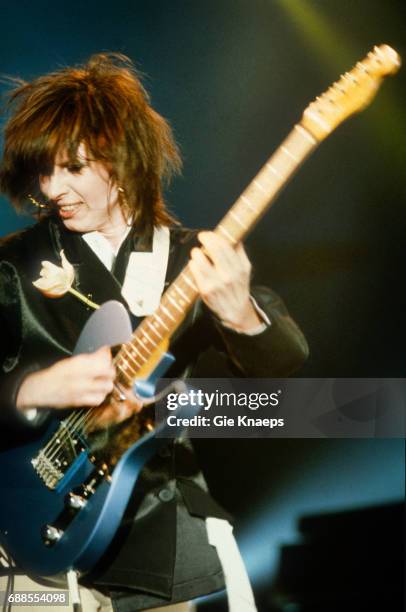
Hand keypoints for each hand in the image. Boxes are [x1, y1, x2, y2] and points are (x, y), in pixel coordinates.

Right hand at [16, 347, 141, 427]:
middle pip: (109, 372)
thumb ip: (90, 358)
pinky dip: (101, 395)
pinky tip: (98, 392)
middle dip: (110, 370)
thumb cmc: (56, 373)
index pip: (102, 358)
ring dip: (108, 383)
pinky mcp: (80, 401)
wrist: (41, 389)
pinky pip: (99, 399)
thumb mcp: (72, 361)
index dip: (108, 356)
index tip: (107, 355)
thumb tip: (105, 351)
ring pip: (107, 387)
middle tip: (107, 369)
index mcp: (78, 363)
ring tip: (102, 381)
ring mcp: (81, 390)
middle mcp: (81, 375)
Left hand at [189, 231, 261, 331]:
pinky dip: (193, 263)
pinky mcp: (205, 290)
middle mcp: (229, 275)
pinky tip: (194, 264)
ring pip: (201, 259)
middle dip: (205, 239)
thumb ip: (240, 253)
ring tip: (197, 252)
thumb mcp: (245, 270)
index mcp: (240, 267)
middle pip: (214, 249)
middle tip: (202, 237)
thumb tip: (235, 237)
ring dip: (197, 252)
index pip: (225, 245)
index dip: (214, 236)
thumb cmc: (238, 287)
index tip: (209, 234)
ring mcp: (217, 283)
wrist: (236, 311)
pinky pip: (195, 270)